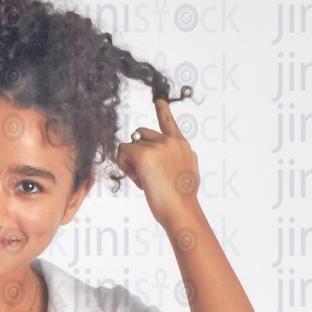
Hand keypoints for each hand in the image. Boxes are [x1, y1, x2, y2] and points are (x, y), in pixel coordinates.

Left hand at [115, 98, 200, 227]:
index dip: (163, 111)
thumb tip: (170, 159)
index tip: (159, 100)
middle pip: (142, 134)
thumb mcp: (188, 174)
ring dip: (131, 162)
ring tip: (144, 181)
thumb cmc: (183, 200)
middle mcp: (171, 141)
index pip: (169, 123)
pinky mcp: (144, 154)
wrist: (181, 210)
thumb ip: (180, 160)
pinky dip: (124, 164)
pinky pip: (122, 151)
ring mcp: (159, 146)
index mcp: (182, 146)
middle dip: (138, 153)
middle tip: (144, 176)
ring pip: (132, 144)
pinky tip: (136, 179)